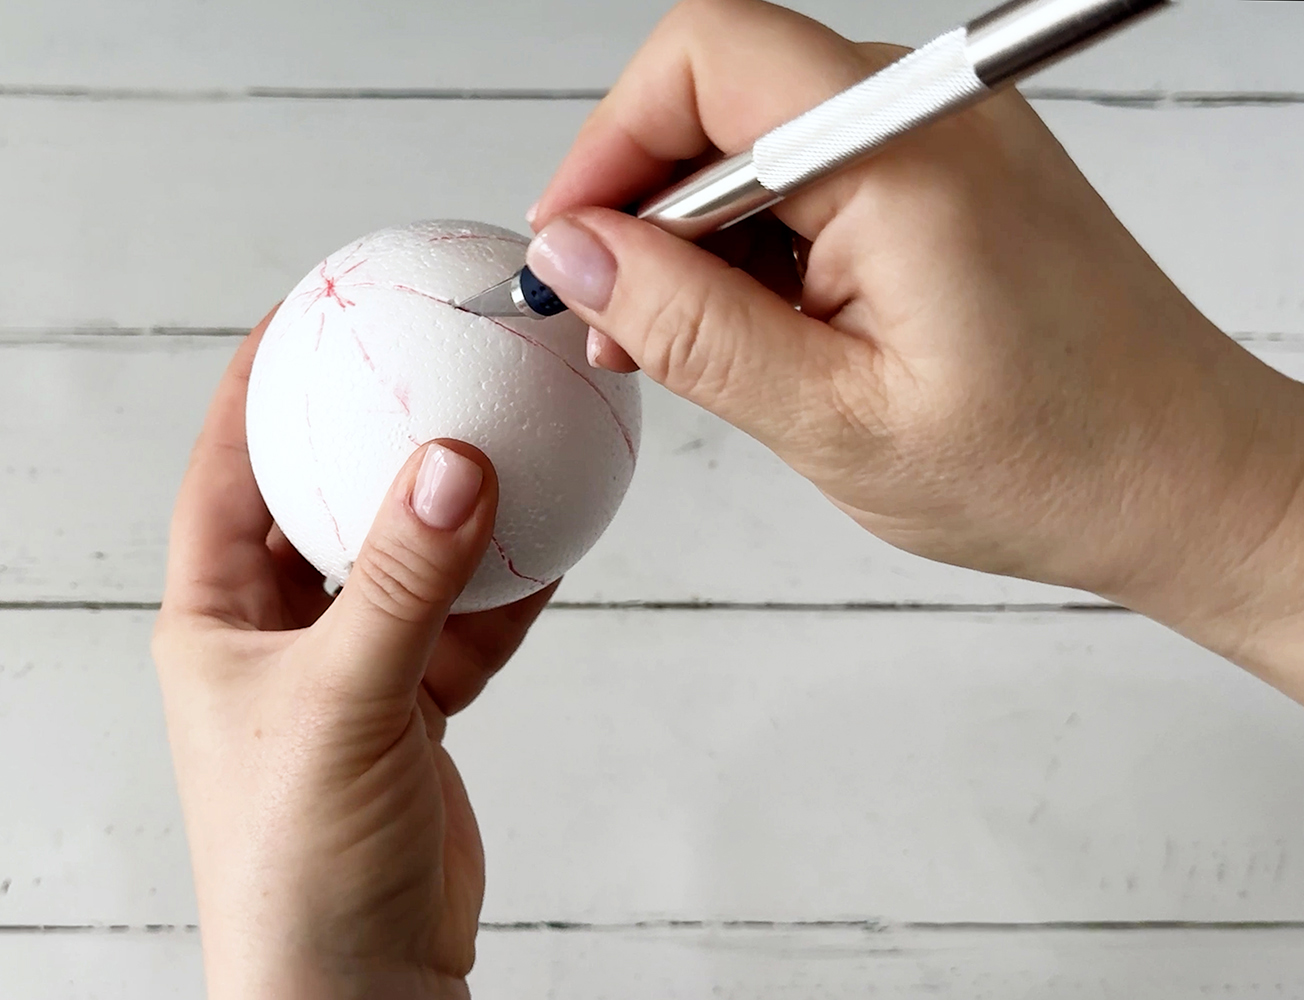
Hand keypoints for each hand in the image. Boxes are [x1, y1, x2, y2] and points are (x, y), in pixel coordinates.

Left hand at [153, 312, 556, 998]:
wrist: (357, 990)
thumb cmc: (296, 867)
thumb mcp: (341, 704)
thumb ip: (401, 584)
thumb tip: (452, 462)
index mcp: (216, 623)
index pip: (225, 471)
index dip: (255, 383)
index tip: (305, 306)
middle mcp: (277, 637)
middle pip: (322, 499)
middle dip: (367, 425)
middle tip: (419, 347)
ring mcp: (351, 672)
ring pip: (407, 556)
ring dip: (455, 501)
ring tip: (505, 423)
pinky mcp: (416, 713)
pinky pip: (467, 621)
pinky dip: (510, 581)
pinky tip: (554, 531)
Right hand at [525, 0, 1303, 693]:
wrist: (1185, 481)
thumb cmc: (1053, 462)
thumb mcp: (833, 418)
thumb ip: (690, 327)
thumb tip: (580, 258)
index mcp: (901, 153)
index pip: (702, 59)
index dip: (609, 145)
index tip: (573, 246)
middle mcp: (927, 117)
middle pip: (721, 89)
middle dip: (642, 199)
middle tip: (616, 316)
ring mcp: (941, 140)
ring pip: (758, 136)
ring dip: (697, 234)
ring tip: (682, 346)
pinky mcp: (946, 177)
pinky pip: (813, 174)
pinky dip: (759, 246)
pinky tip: (752, 332)